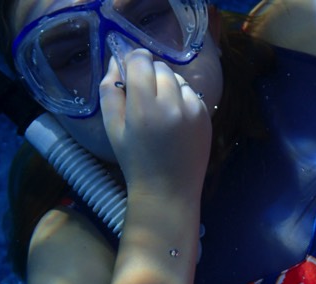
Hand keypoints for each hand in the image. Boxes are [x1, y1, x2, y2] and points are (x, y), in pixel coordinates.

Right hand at [99, 50, 211, 196]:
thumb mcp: (112, 129)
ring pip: (177, 78)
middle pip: (160, 66)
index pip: (141, 60)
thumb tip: (116, 61)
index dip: (133, 61)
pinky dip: (181, 98)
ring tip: (159, 110)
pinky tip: (174, 119)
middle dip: (149, 74)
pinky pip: (191, 93)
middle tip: (142, 96)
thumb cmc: (135, 162)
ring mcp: (193, 109)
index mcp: (144, 107)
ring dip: (166, 85)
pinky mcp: (206, 115)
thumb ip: (109, 91)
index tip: (130, 71)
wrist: (168, 191)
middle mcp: (171, 103)